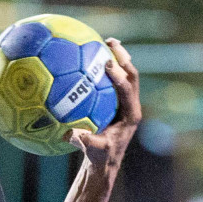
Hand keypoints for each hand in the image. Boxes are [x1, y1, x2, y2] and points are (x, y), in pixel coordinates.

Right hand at [65, 38, 139, 174]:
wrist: (105, 161)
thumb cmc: (100, 157)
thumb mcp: (93, 151)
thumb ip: (85, 142)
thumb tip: (70, 133)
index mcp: (131, 115)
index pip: (127, 90)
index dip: (119, 76)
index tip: (106, 64)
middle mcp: (131, 105)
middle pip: (131, 75)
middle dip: (122, 57)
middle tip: (109, 42)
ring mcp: (126, 102)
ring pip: (125, 74)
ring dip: (117, 57)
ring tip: (104, 41)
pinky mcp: (118, 101)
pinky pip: (113, 80)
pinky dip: (105, 68)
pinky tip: (90, 57)